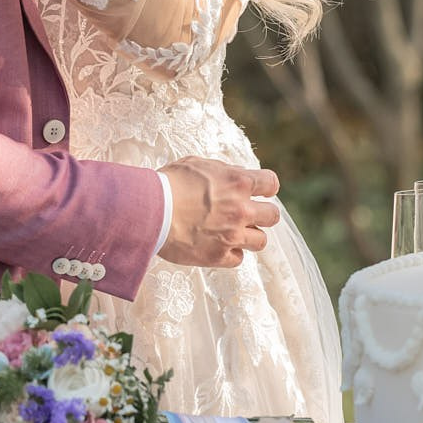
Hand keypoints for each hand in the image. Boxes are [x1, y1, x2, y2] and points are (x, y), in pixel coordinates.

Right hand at [157, 158, 281, 268]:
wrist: (150, 212)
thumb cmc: (169, 183)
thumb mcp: (198, 164)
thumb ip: (223, 171)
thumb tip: (235, 176)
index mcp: (239, 182)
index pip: (271, 183)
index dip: (266, 187)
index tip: (261, 191)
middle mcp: (241, 210)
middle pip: (273, 216)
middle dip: (263, 214)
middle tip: (247, 214)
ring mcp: (232, 235)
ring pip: (261, 241)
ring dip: (250, 236)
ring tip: (234, 232)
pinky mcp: (218, 256)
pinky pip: (238, 258)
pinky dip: (231, 253)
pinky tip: (218, 245)